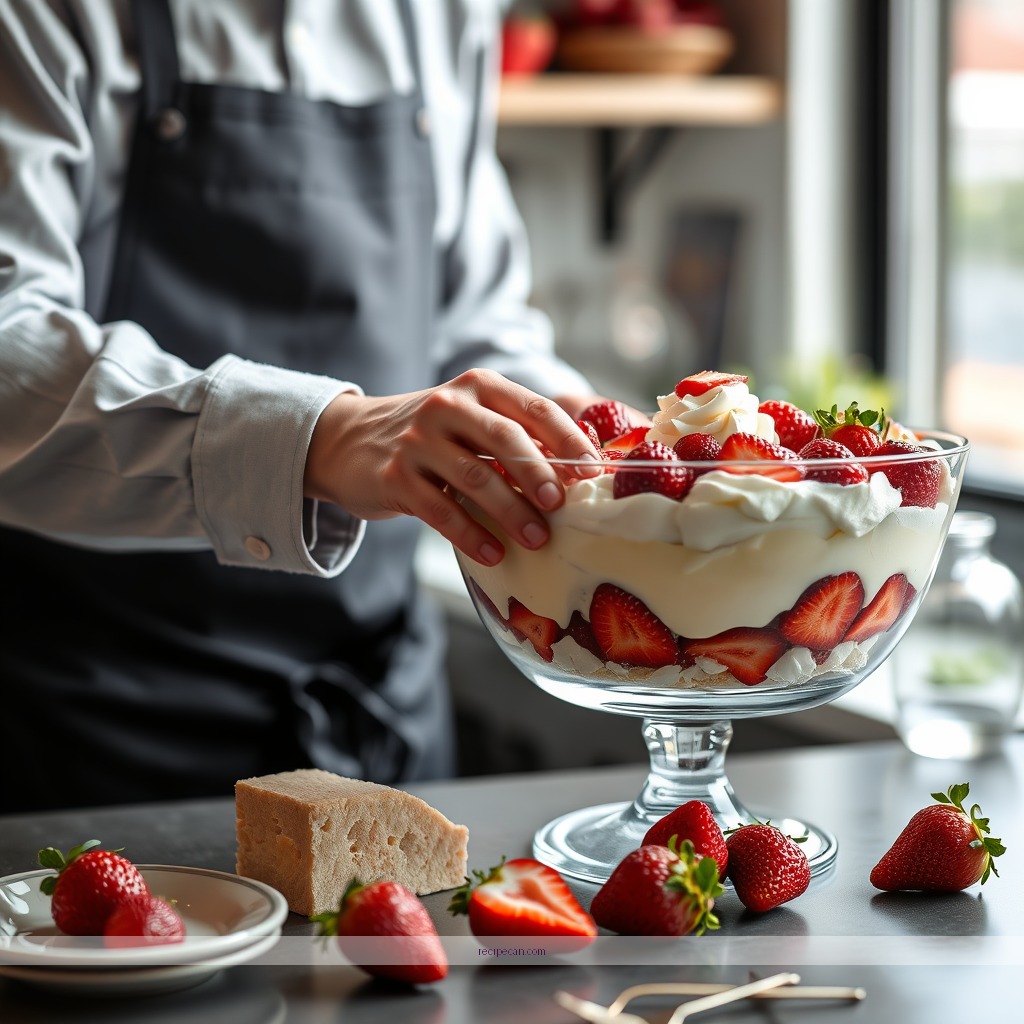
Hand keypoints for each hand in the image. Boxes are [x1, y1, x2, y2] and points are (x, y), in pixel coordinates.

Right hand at [304, 369, 603, 565]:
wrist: (348, 441)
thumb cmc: (429, 435)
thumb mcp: (469, 419)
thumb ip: (515, 435)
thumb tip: (579, 469)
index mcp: (478, 388)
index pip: (533, 408)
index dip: (567, 440)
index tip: (592, 470)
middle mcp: (447, 406)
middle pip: (504, 439)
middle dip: (539, 474)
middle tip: (562, 504)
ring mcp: (418, 442)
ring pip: (475, 478)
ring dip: (511, 512)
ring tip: (537, 538)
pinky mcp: (395, 478)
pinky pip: (440, 511)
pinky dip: (471, 535)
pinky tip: (494, 553)